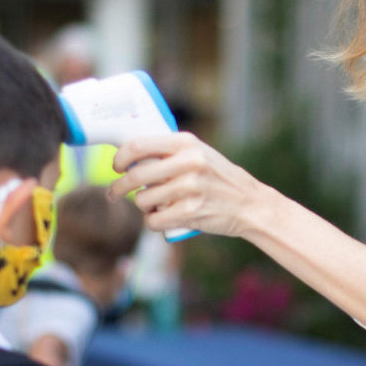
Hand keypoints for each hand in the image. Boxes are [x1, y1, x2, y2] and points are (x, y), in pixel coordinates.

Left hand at [109, 133, 267, 238]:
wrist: (250, 204)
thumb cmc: (218, 178)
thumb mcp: (199, 154)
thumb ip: (170, 152)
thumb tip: (130, 156)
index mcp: (187, 143)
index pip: (139, 145)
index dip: (120, 157)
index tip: (116, 166)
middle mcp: (189, 162)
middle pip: (136, 175)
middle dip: (119, 187)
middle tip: (115, 193)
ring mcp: (190, 188)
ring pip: (142, 200)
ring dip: (141, 206)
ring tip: (153, 205)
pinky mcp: (191, 212)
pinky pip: (153, 221)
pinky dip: (152, 222)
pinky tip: (160, 218)